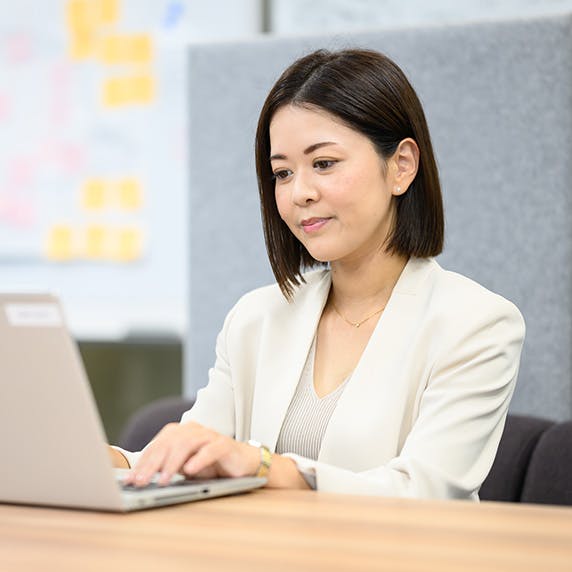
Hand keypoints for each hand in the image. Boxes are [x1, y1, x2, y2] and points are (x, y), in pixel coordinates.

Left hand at [123, 421, 259, 486]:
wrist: (243, 463)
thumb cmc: (212, 465)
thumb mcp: (186, 467)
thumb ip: (167, 468)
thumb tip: (140, 479)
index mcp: (181, 432)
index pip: (158, 444)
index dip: (143, 461)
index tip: (131, 479)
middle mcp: (193, 430)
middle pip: (169, 443)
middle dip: (153, 463)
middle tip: (141, 481)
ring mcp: (209, 436)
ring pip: (187, 444)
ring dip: (172, 463)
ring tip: (163, 480)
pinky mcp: (225, 444)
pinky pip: (210, 450)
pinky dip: (199, 460)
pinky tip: (190, 471)